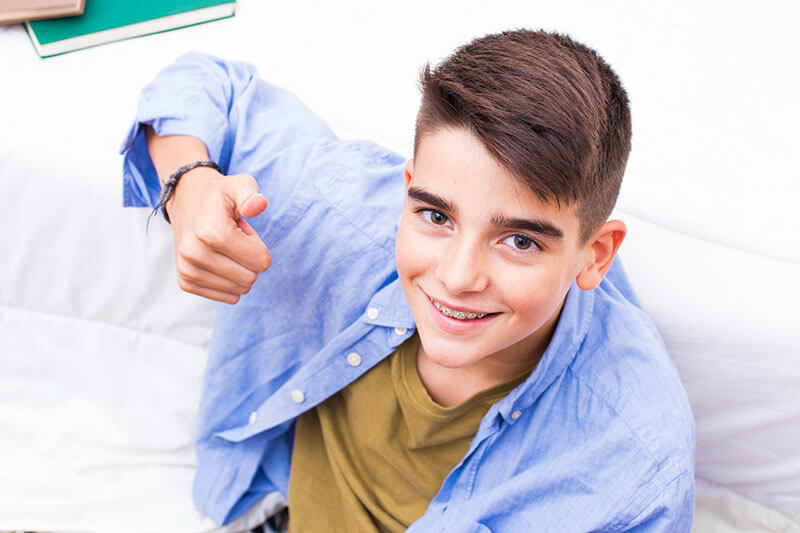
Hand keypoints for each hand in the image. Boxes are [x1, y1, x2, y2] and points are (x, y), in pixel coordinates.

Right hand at [167, 167, 270, 303]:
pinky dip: (230, 282)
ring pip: (240, 290)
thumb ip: (251, 194)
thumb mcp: (238, 185)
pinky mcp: (186, 282)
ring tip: (224, 248)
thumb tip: (258, 205)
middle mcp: (195, 254)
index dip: (258, 245)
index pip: (261, 262)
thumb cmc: (219, 195)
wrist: (185, 199)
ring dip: (239, 270)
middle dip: (250, 259)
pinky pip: (227, 297)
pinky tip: (217, 260)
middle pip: (251, 278)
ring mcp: (188, 270)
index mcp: (212, 232)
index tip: (242, 230)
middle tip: (234, 239)